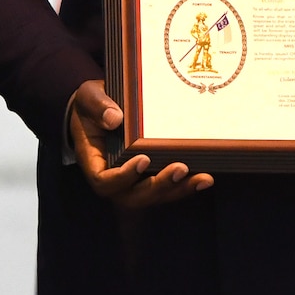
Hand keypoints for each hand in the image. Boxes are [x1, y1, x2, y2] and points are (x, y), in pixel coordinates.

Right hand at [69, 79, 213, 207]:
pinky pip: (167, 188)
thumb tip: (114, 118)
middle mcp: (114, 178)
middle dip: (158, 186)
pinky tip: (205, 178)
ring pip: (154, 196)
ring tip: (201, 178)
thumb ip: (97, 106)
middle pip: (133, 196)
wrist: (102, 108)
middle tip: (180, 168)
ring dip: (178, 190)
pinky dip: (186, 186)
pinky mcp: (151, 176)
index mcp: (94, 161)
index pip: (103, 181)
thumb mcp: (89, 97)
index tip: (143, 159)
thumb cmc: (93, 104)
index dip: (123, 177)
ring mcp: (134, 181)